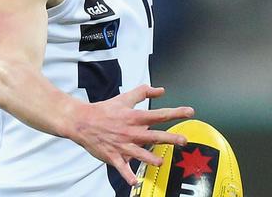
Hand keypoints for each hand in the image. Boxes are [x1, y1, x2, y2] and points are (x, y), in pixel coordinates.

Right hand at [67, 85, 193, 185]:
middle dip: (170, 138)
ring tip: (161, 162)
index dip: (175, 112)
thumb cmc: (105, 110)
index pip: (158, 114)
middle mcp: (130, 131)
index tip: (189, 112)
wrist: (82, 121)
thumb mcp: (125, 98)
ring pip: (139, 153)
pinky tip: (135, 182)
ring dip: (150, 159)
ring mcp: (122, 145)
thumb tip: (160, 90)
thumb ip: (143, 93)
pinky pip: (122, 168)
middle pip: (153, 135)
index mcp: (134, 117)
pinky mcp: (113, 156)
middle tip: (184, 140)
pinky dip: (127, 175)